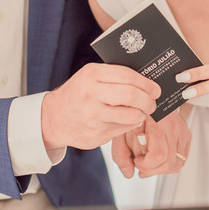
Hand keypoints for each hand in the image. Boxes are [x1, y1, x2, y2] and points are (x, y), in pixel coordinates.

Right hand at [42, 63, 158, 150]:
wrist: (52, 118)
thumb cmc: (77, 94)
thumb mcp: (90, 77)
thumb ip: (113, 76)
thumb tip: (146, 79)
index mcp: (91, 75)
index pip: (127, 76)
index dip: (146, 83)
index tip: (155, 88)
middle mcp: (91, 95)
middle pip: (131, 95)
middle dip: (148, 100)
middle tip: (152, 102)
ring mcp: (93, 116)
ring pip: (130, 115)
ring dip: (141, 114)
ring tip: (142, 112)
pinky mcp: (96, 134)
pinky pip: (123, 129)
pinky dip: (129, 124)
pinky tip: (127, 120)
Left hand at [112, 112, 191, 178]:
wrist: (151, 99)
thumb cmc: (135, 112)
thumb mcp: (120, 131)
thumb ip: (121, 154)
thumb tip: (129, 173)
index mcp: (156, 123)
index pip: (159, 155)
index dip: (145, 164)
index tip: (137, 159)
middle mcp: (173, 127)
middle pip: (169, 164)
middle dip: (152, 169)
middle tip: (141, 162)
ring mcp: (182, 131)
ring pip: (177, 164)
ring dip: (161, 168)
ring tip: (149, 160)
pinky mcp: (187, 135)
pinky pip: (181, 159)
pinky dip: (169, 163)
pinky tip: (157, 157)